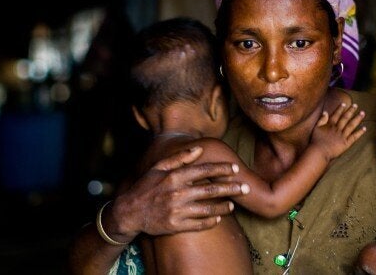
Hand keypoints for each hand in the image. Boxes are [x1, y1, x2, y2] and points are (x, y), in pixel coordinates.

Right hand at [103, 147, 247, 242]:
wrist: (129, 213)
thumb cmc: (145, 187)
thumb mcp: (158, 168)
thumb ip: (179, 157)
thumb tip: (199, 148)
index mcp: (174, 177)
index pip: (203, 170)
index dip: (221, 169)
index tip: (234, 169)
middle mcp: (177, 194)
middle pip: (210, 190)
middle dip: (231, 188)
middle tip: (245, 188)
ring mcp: (177, 211)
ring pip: (207, 209)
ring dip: (223, 207)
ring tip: (233, 204)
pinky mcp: (175, 226)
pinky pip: (198, 224)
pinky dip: (210, 221)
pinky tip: (218, 218)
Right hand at [311, 103, 365, 160]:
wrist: (319, 152)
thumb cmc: (316, 141)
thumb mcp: (316, 128)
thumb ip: (321, 120)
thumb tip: (325, 112)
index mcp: (330, 125)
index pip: (336, 115)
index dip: (340, 109)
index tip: (345, 104)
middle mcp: (338, 129)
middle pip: (345, 118)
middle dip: (351, 111)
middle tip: (356, 105)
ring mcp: (342, 136)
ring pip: (351, 125)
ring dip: (357, 119)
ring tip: (362, 113)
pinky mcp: (346, 143)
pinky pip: (354, 137)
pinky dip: (360, 132)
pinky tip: (364, 128)